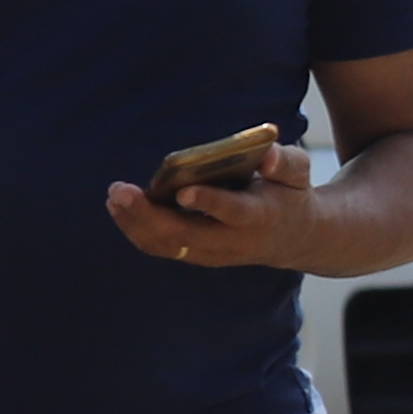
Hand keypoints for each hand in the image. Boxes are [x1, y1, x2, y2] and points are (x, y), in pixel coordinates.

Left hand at [105, 166, 311, 266]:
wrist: (292, 237)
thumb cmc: (288, 193)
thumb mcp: (298, 173)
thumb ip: (285, 161)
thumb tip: (266, 156)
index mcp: (260, 217)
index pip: (233, 212)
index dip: (208, 202)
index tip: (182, 191)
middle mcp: (232, 241)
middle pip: (185, 234)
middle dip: (148, 215)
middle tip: (120, 190)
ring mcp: (212, 253)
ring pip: (167, 245)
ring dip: (135, 223)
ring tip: (114, 197)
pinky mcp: (196, 256)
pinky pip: (161, 248)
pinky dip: (137, 230)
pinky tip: (120, 208)